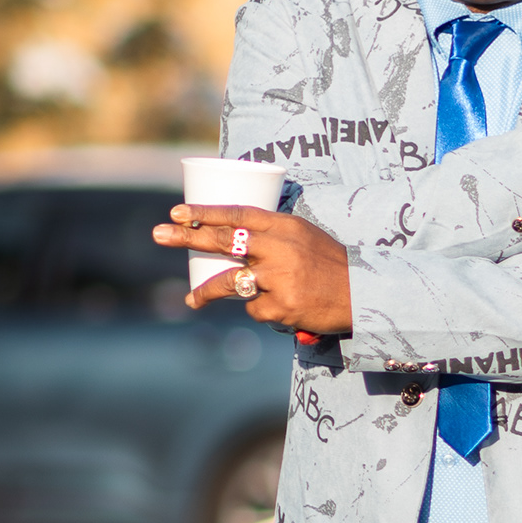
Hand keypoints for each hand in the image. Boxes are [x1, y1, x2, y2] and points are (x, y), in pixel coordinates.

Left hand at [153, 206, 353, 333]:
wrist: (363, 295)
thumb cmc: (330, 265)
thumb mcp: (304, 237)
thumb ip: (272, 235)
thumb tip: (231, 238)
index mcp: (285, 227)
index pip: (238, 214)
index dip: (205, 212)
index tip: (178, 212)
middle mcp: (280, 249)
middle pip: (224, 240)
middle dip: (186, 237)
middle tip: (158, 234)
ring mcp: (280, 278)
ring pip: (230, 282)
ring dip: (206, 292)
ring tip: (192, 300)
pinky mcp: (281, 306)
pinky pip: (254, 308)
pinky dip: (260, 310)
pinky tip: (278, 310)